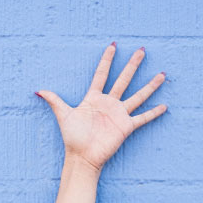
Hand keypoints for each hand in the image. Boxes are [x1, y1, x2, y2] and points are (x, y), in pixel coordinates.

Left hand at [36, 43, 167, 170]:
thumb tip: (38, 90)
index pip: (102, 74)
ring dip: (150, 86)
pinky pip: (142, 118)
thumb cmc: (72, 137)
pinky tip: (165, 106)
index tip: (113, 45)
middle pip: (123, 79)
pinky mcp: (126, 127)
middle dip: (133, 65)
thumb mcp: (63, 115)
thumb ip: (54, 100)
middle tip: (142, 50)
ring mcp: (119, 114)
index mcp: (94, 98)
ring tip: (162, 74)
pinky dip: (153, 112)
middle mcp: (109, 103)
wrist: (82, 157)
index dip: (107, 60)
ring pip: (138, 95)